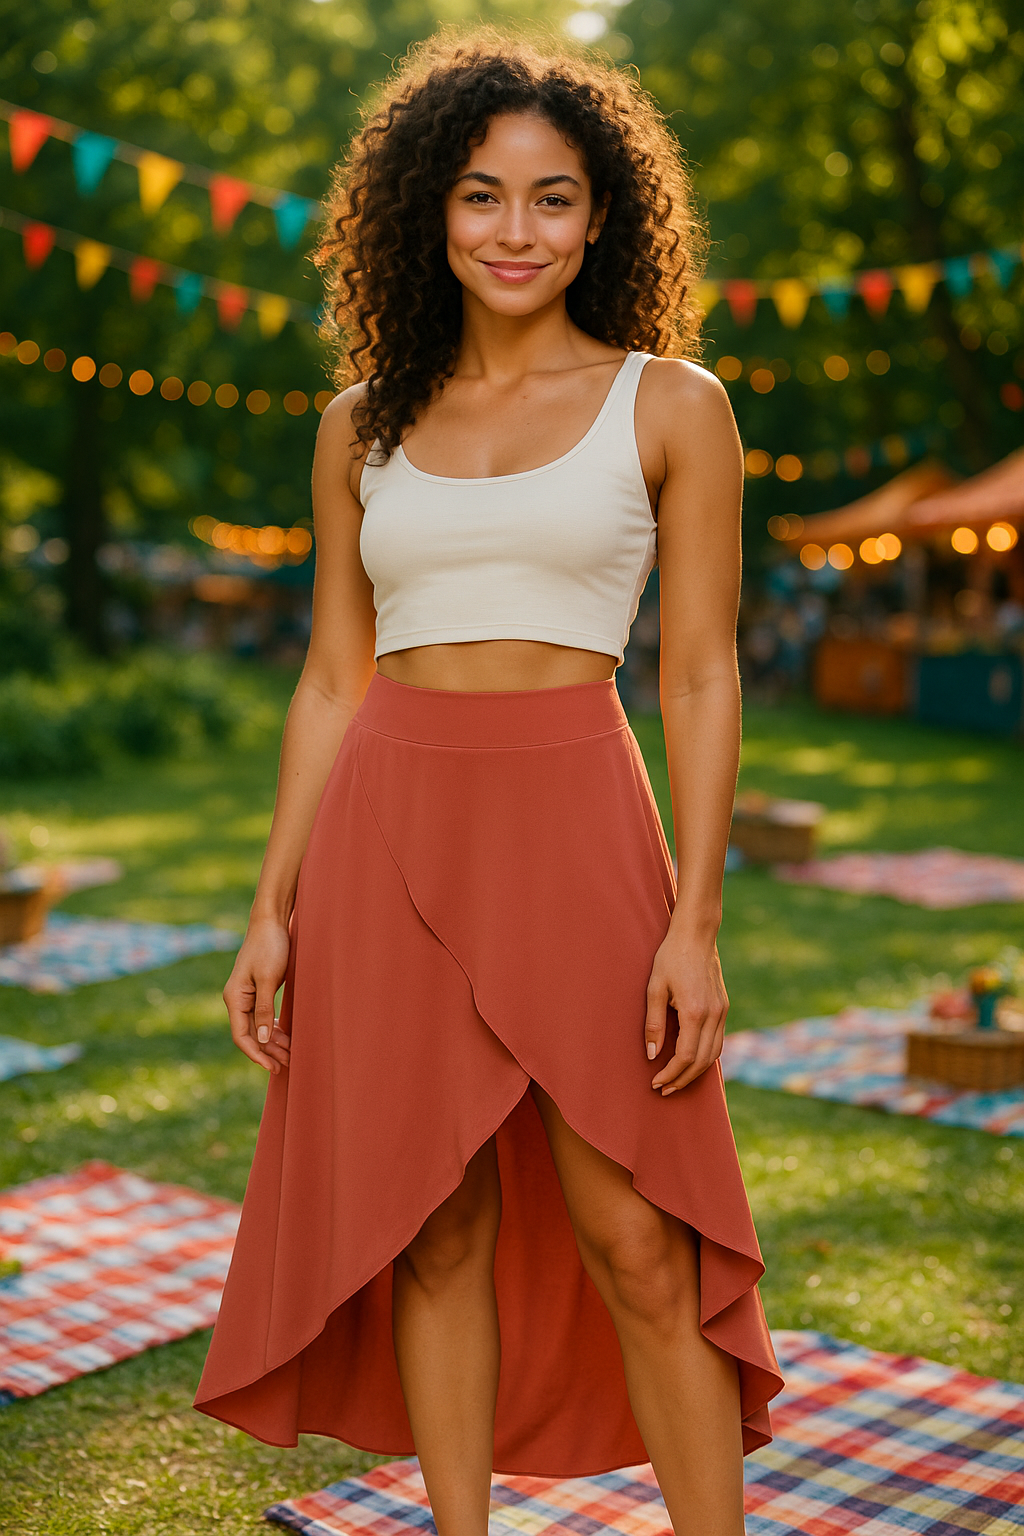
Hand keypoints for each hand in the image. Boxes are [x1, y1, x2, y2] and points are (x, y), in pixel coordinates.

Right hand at [223, 917, 291, 1073]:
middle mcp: (237, 999)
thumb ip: (264, 1010)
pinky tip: (287, 1035)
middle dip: (268, 1051)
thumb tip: (262, 1038)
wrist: (271, 922)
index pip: (242, 1036)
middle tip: (288, 1064)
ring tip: (291, 1054)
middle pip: (250, 1035)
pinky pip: (263, 1016)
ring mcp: (247, 996)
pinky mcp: (258, 990)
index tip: (273, 1067)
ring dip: (273, 1042)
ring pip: (257, 1027)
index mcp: (235, 998)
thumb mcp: (269, 979)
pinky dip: (274, 1027)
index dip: (257, 1054)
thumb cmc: (270, 947)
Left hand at [644, 933, 728, 1095]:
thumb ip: (653, 1023)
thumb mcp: (654, 988)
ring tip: (676, 1080)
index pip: (685, 1056)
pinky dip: (706, 1056)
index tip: (656, 1082)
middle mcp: (713, 1015)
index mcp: (694, 1011)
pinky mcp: (724, 1007)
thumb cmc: (671, 957)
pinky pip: (718, 1040)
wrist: (696, 935)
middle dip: (682, 1079)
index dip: (670, 1074)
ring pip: (714, 1054)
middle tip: (664, 1089)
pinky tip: (690, 1060)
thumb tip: (651, 1054)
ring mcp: (722, 1011)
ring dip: (696, 1072)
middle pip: (702, 1061)